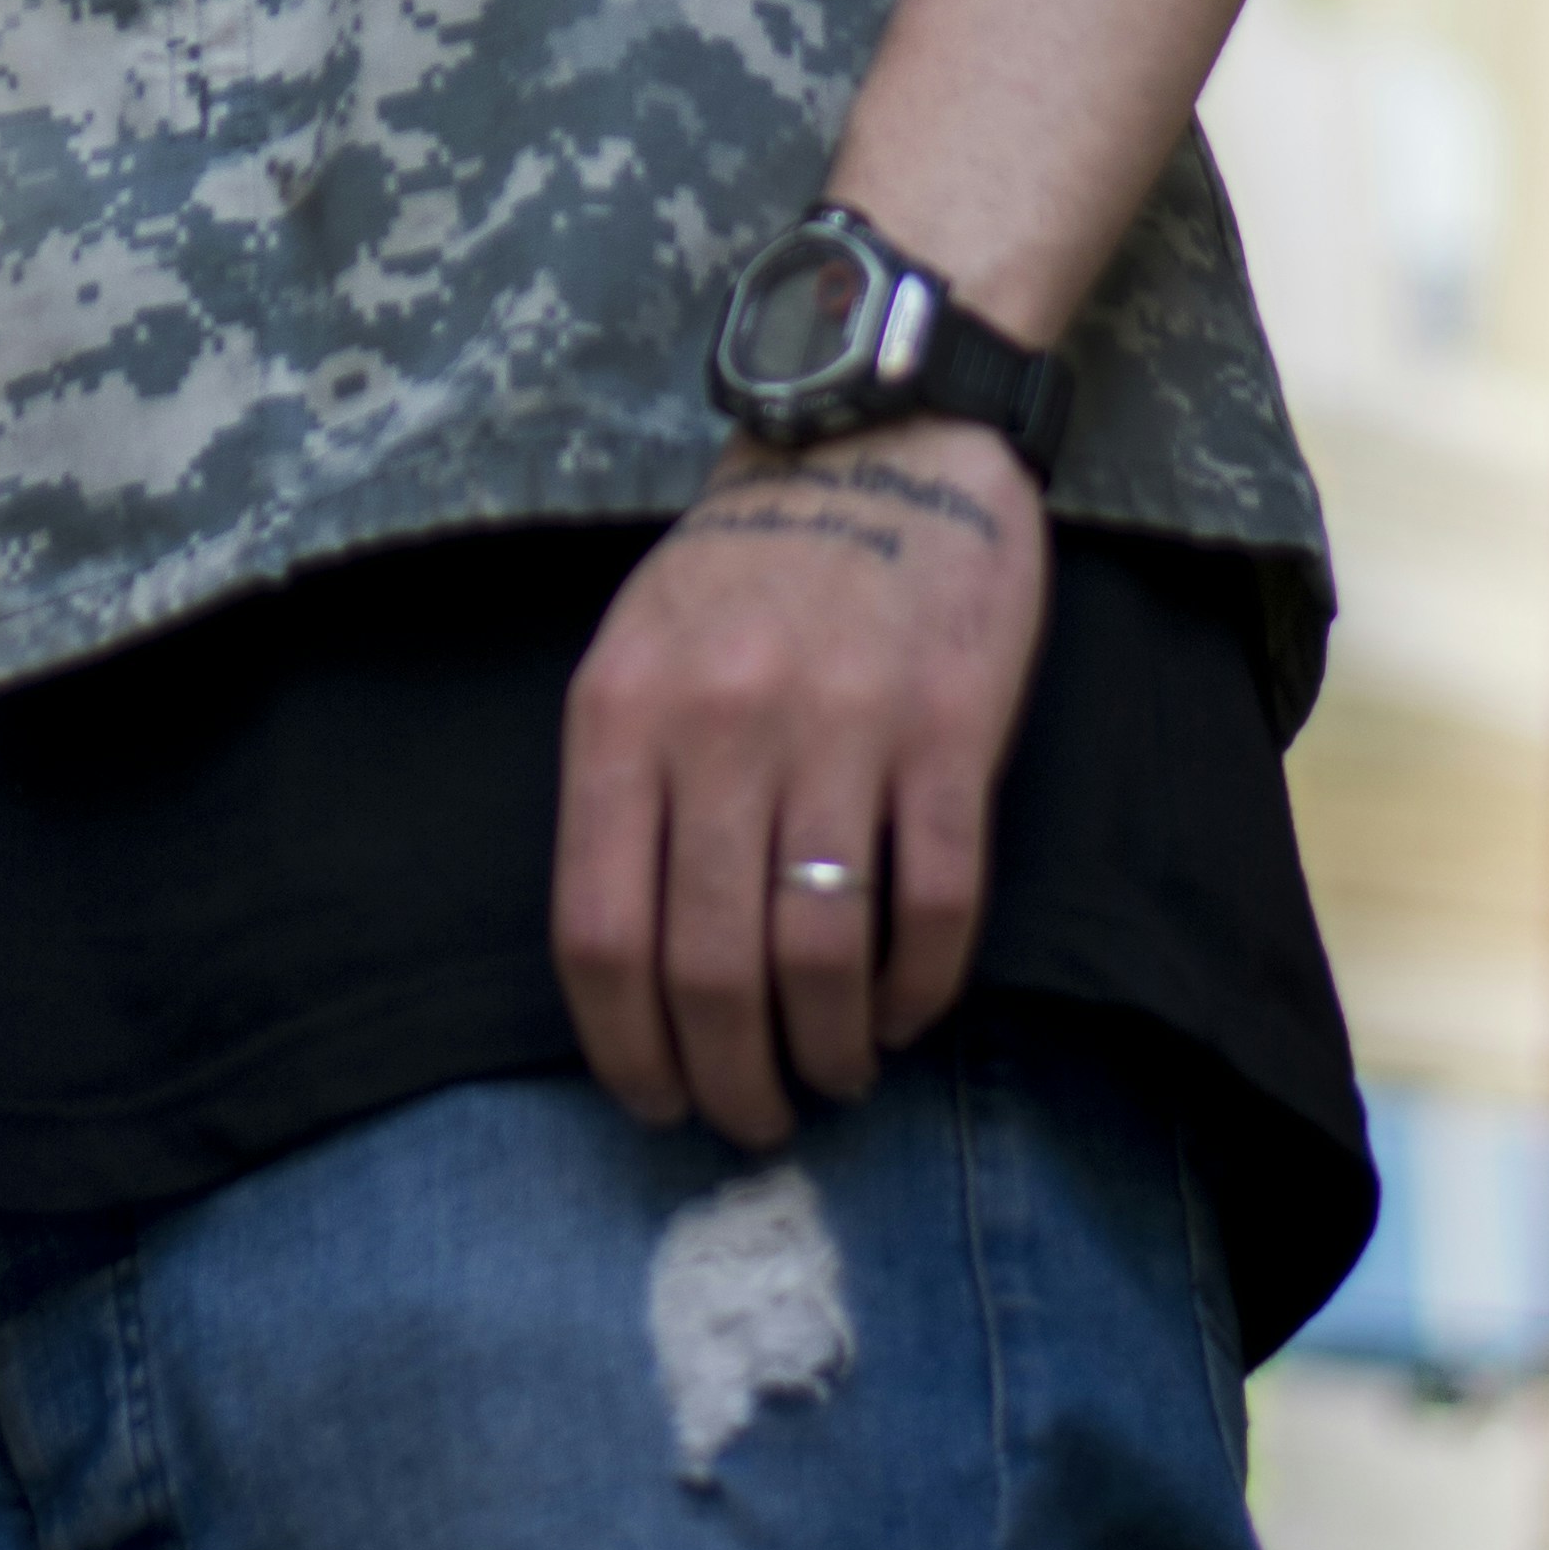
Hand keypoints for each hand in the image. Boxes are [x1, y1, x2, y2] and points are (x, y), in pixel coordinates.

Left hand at [552, 427, 1049, 1149]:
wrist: (880, 428)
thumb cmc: (746, 564)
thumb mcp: (637, 649)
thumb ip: (623, 791)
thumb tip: (628, 981)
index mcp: (623, 710)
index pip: (600, 935)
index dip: (625, 1051)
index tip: (655, 1103)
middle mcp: (721, 723)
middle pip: (710, 970)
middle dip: (730, 1082)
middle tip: (754, 1121)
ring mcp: (839, 726)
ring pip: (820, 958)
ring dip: (827, 1053)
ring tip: (835, 1074)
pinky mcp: (948, 728)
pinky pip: (934, 908)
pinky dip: (918, 992)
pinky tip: (904, 1013)